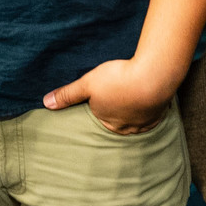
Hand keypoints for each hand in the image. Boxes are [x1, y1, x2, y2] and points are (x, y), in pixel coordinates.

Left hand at [43, 57, 174, 133]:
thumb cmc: (118, 79)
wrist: (153, 77)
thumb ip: (68, 94)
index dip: (99, 104)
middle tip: (118, 94)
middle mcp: (126, 128)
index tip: (102, 93)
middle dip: (117, 110)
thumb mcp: (87, 84)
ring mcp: (144, 123)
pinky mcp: (159, 114)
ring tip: (132, 95)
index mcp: (107, 123)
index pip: (99, 116)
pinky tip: (147, 96)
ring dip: (133, 109)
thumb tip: (46, 103)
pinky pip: (151, 114)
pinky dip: (148, 107)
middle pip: (118, 120)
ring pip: (135, 118)